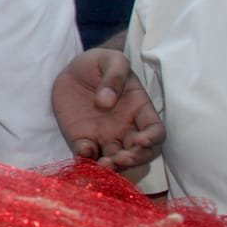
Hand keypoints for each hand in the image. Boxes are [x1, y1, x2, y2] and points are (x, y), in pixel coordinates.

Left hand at [51, 48, 164, 170]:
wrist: (70, 70)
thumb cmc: (97, 63)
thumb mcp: (110, 60)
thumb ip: (114, 76)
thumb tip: (107, 102)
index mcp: (139, 109)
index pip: (156, 131)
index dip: (152, 140)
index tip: (141, 141)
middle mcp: (125, 128)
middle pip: (139, 153)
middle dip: (133, 160)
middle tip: (119, 159)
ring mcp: (104, 136)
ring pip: (115, 160)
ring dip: (112, 166)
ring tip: (102, 165)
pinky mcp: (82, 139)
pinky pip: (87, 155)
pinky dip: (87, 159)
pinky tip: (83, 152)